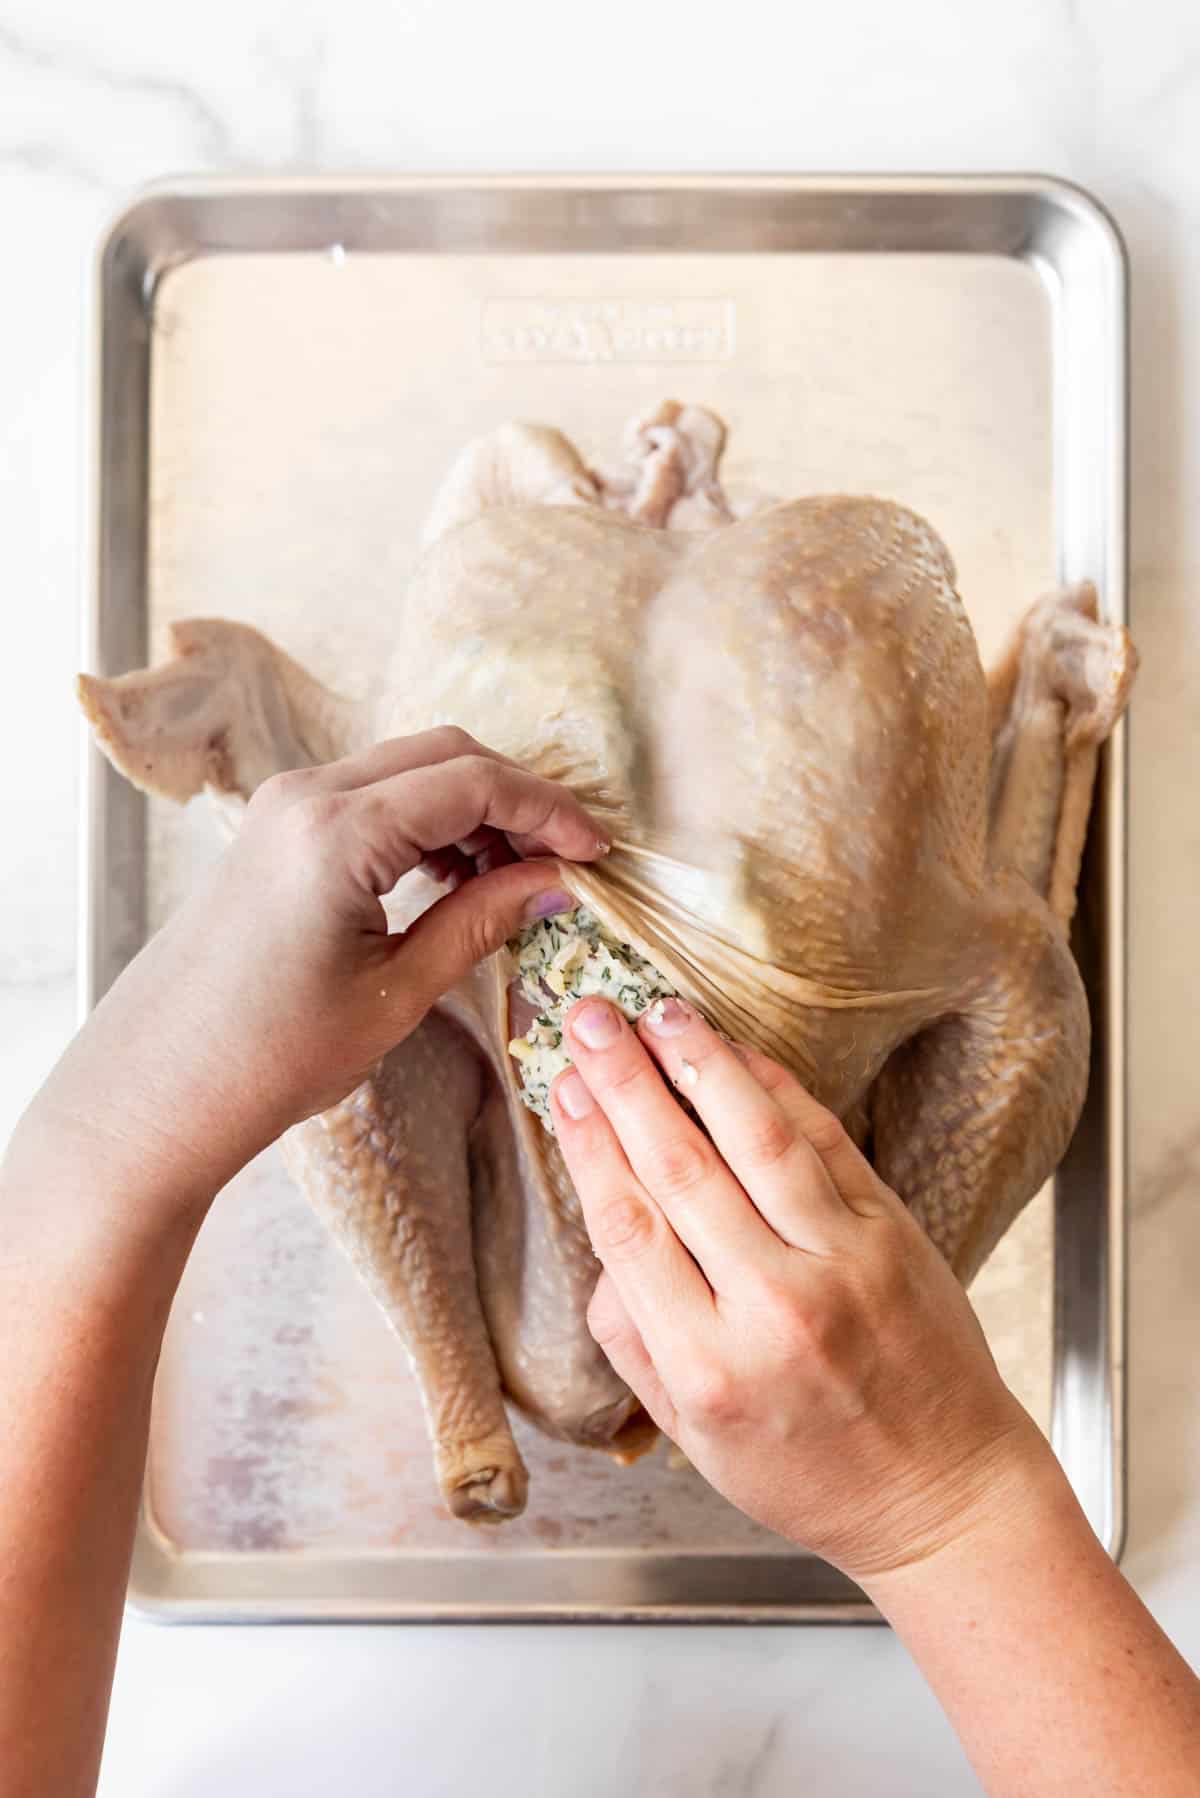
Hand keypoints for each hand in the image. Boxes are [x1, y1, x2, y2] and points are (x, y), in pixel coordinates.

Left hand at [16, 729, 602, 1213]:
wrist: (157, 1089)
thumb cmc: (271, 1056)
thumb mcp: (396, 994)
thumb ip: (481, 922)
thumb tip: (556, 882)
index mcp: (337, 832)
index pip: (473, 782)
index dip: (549, 810)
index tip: (597, 853)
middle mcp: (305, 795)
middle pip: (445, 753)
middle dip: (516, 799)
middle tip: (564, 861)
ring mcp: (283, 806)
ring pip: (409, 768)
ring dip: (472, 808)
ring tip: (513, 882)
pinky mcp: (274, 829)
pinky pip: (371, 795)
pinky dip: (426, 820)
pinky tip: (454, 878)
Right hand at [551, 994, 1054, 1586]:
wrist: (944, 1492)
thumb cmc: (810, 1470)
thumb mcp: (692, 1437)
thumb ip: (634, 1341)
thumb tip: (607, 1238)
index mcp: (709, 1366)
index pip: (629, 1227)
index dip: (589, 1144)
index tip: (563, 1086)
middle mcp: (774, 1306)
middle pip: (681, 1167)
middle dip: (625, 1083)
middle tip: (589, 1019)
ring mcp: (842, 1262)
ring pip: (756, 1138)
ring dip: (700, 1064)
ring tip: (657, 1012)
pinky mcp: (892, 1233)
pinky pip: (825, 1142)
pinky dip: (777, 1089)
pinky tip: (736, 1052)